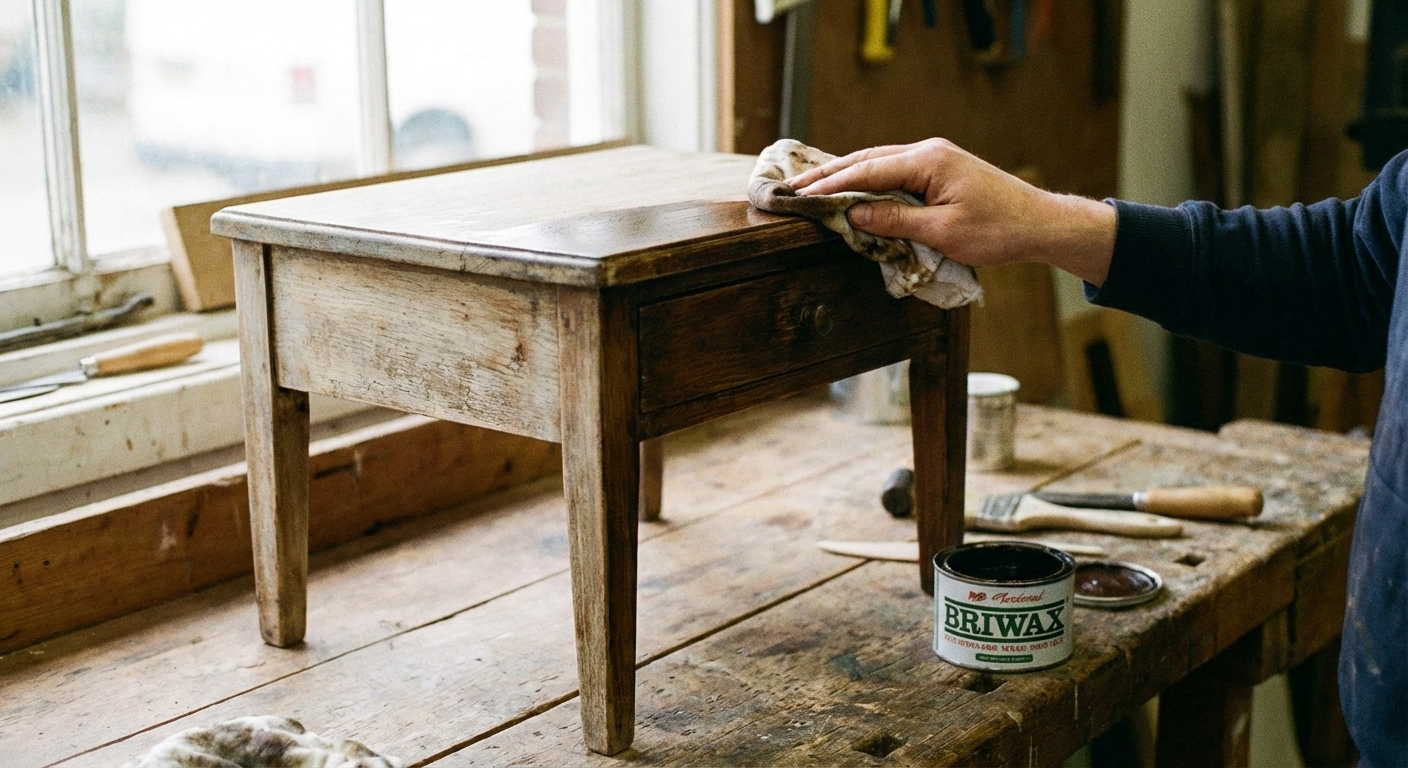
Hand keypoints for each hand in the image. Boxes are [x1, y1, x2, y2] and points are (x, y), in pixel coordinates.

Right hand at [787, 139, 1116, 285]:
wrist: (1039, 224)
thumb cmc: (997, 231)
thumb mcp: (942, 233)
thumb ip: (894, 221)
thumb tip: (853, 213)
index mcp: (928, 161)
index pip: (867, 169)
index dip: (831, 184)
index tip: (801, 195)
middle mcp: (927, 151)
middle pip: (867, 159)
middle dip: (828, 175)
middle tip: (793, 188)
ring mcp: (934, 158)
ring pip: (877, 163)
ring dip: (845, 176)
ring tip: (811, 189)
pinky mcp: (938, 170)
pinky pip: (892, 172)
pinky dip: (866, 180)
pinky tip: (850, 189)